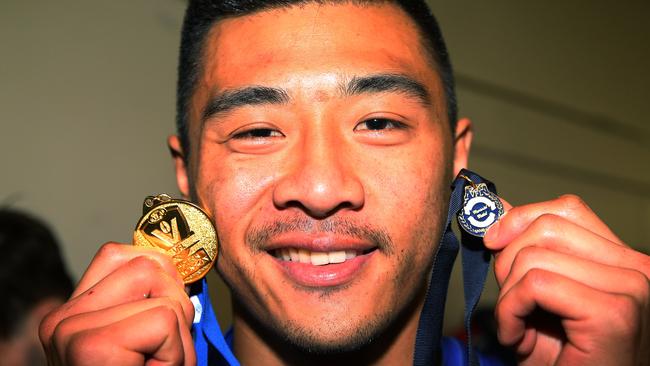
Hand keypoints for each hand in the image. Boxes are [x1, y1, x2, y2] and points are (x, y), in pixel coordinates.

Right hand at [39, 243, 195, 365]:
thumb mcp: (141, 341)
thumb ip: (147, 303)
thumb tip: (180, 268)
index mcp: (72, 313)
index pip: (123, 255)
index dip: (162, 280)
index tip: (167, 322)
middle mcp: (63, 317)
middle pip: (148, 265)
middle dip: (176, 307)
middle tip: (163, 352)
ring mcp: (71, 328)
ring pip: (161, 292)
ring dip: (180, 335)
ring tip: (158, 365)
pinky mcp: (90, 346)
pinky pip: (165, 321)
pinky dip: (177, 353)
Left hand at [484, 194, 648, 365]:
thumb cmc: (563, 358)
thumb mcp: (541, 293)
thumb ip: (527, 248)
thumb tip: (494, 208)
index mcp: (623, 259)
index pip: (566, 208)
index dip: (520, 220)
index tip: (493, 243)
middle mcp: (638, 268)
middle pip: (547, 226)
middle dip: (508, 261)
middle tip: (512, 301)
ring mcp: (632, 289)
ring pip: (534, 255)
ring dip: (508, 294)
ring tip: (519, 324)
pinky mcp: (614, 313)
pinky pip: (536, 284)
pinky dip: (511, 312)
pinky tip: (518, 339)